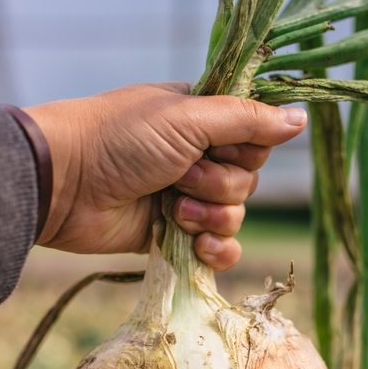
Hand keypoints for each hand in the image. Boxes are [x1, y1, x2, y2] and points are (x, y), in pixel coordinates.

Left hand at [22, 83, 306, 269]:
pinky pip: (221, 248)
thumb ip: (247, 119)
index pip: (255, 135)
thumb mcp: (188, 118)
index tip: (222, 144)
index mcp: (201, 119)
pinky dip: (216, 250)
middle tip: (181, 175)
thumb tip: (302, 118)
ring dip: (210, 216)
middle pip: (248, 178)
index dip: (247, 146)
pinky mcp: (174, 237)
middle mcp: (196, 155)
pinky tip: (197, 245)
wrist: (65, 185)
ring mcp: (185, 197)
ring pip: (235, 215)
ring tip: (172, 209)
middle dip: (220, 183)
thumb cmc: (120, 138)